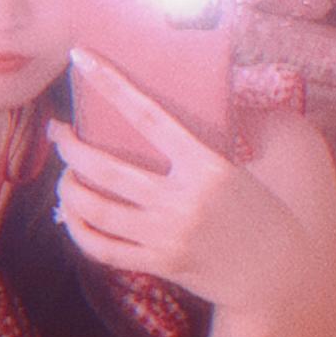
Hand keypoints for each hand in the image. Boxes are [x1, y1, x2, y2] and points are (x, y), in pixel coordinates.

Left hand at [50, 49, 328, 314]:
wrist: (278, 276)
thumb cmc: (264, 214)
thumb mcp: (249, 166)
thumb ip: (221, 134)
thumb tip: (210, 94)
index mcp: (206, 165)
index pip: (148, 115)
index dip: (111, 85)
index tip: (81, 60)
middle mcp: (182, 200)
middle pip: (106, 169)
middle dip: (70, 148)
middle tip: (58, 133)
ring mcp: (167, 235)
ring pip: (96, 210)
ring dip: (69, 189)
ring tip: (65, 175)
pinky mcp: (159, 264)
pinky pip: (103, 249)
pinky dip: (79, 230)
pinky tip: (74, 216)